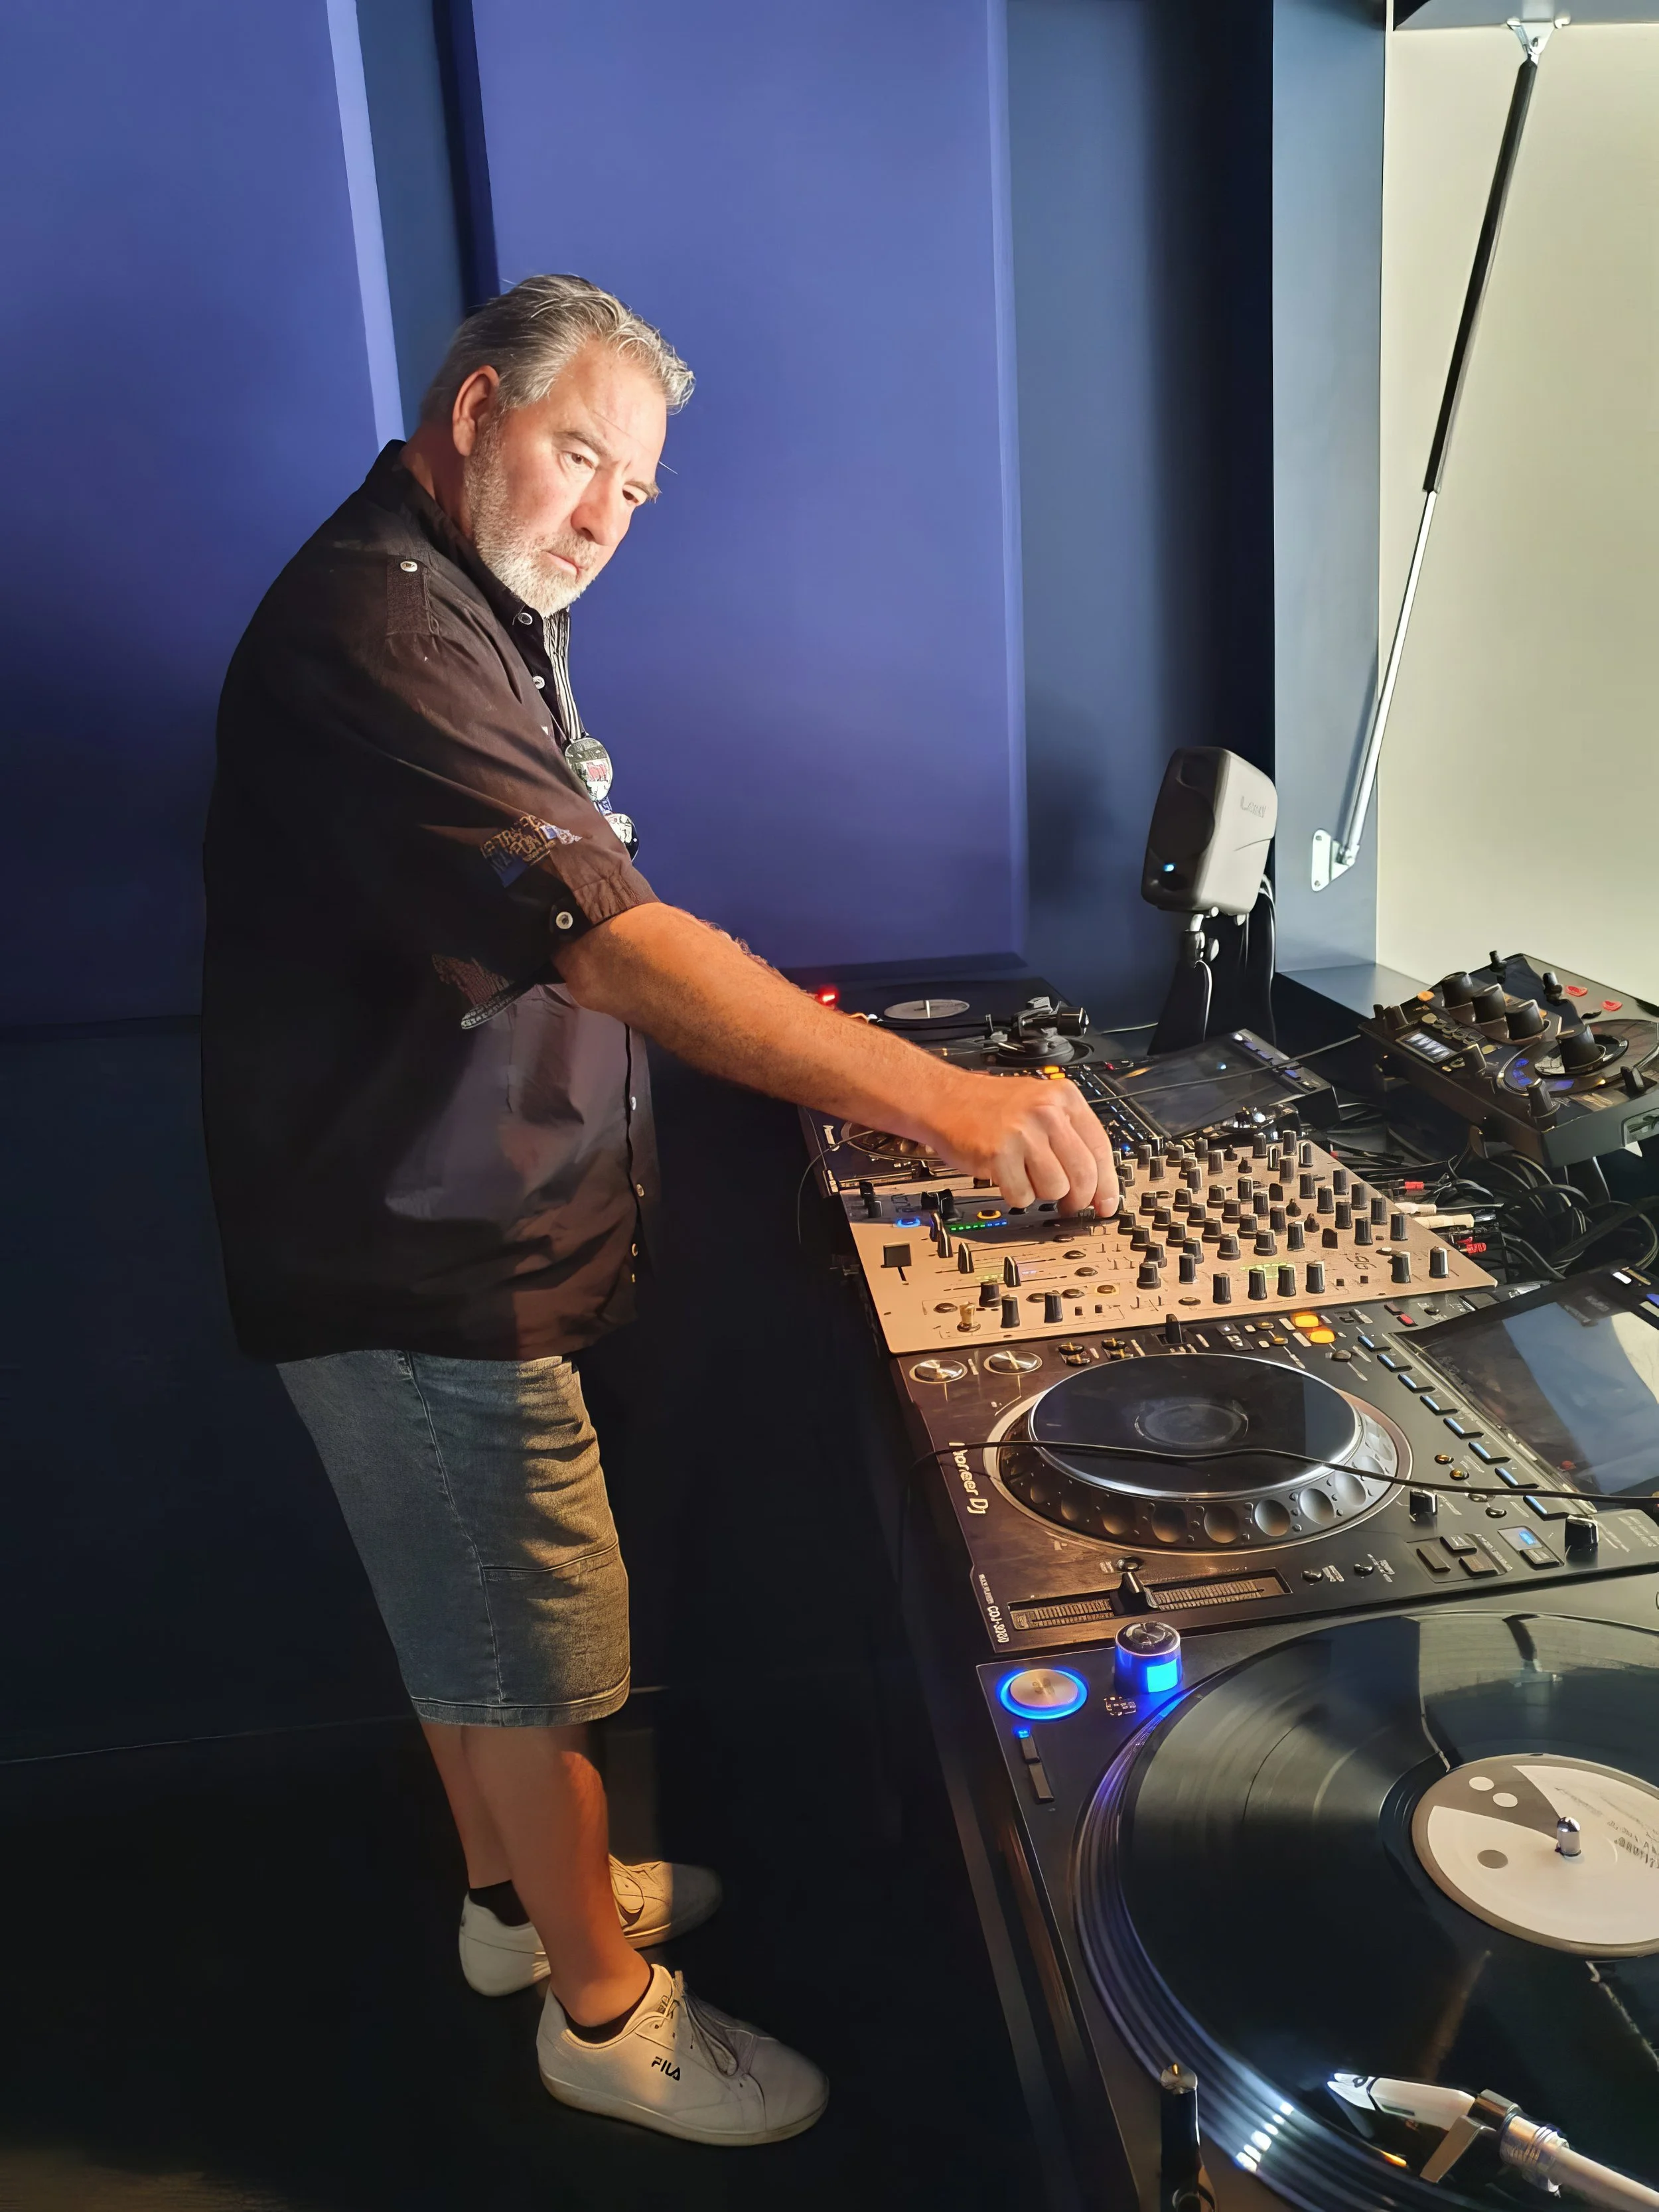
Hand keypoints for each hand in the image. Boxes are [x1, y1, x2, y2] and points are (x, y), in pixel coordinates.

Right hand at [923, 1072, 1118, 1215]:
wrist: (944, 1098)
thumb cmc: (990, 1105)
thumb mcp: (1040, 1104)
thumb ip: (1069, 1135)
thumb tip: (1096, 1182)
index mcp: (1063, 1098)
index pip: (1100, 1149)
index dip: (1107, 1184)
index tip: (1106, 1204)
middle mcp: (1046, 1112)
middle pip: (1083, 1174)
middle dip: (1078, 1198)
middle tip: (1069, 1204)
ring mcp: (1022, 1133)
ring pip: (1055, 1188)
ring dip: (1042, 1193)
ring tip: (1026, 1177)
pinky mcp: (998, 1154)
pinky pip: (1022, 1196)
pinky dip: (1015, 1195)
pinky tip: (1006, 1177)